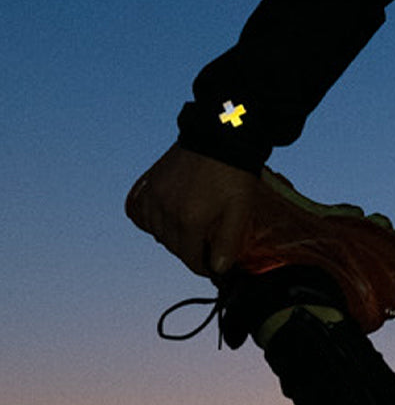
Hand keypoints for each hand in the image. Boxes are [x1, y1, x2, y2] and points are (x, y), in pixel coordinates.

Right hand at [125, 143, 259, 276]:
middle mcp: (166, 211)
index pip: (191, 259)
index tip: (214, 267)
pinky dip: (153, 221)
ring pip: (158, 233)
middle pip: (175, 247)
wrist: (221, 134)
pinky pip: (142, 214)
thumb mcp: (240, 208)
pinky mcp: (148, 184)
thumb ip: (229, 242)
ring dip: (174, 237)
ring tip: (193, 231)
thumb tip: (219, 270)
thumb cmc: (234, 171)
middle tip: (208, 248)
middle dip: (192, 251)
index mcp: (190, 220)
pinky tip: (169, 218)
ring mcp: (154, 196)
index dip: (204, 267)